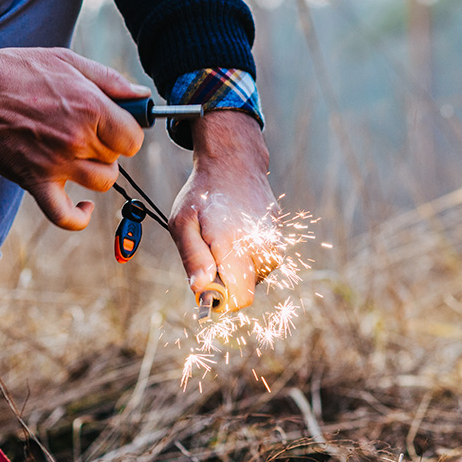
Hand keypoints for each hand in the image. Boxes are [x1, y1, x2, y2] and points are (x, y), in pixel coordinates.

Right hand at [0, 47, 147, 229]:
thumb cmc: (16, 71)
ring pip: (102, 182)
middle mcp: (77, 139)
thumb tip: (143, 96)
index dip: (127, 131)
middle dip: (107, 146)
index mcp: (91, 107)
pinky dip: (78, 217)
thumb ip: (111, 80)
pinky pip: (64, 215)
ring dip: (97, 171)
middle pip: (116, 158)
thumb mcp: (67, 61)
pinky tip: (84, 207)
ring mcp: (56, 164)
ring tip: (80, 155)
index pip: (133, 137)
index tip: (115, 125)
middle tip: (86, 130)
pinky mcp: (34, 182)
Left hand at [169, 111, 279, 310]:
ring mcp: (274, 243)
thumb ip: (192, 259)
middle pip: (245, 290)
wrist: (234, 162)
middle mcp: (262, 248)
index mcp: (236, 247)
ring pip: (253, 276)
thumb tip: (202, 290)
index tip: (206, 279)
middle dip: (225, 280)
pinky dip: (246, 253)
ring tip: (222, 236)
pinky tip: (235, 229)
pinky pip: (260, 260)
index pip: (240, 299)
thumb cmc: (203, 194)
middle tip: (209, 249)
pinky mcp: (279, 238)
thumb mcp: (183, 224)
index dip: (220, 299)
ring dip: (236, 266)